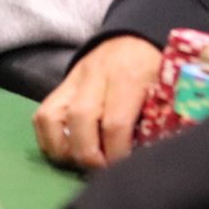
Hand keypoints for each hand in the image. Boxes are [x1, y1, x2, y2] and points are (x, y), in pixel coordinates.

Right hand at [33, 35, 161, 169]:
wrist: (132, 38)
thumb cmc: (153, 67)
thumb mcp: (166, 86)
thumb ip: (159, 116)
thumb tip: (149, 154)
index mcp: (127, 76)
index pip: (115, 123)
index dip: (117, 153)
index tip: (124, 167)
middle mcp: (95, 76)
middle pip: (80, 120)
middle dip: (89, 155)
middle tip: (102, 170)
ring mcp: (72, 80)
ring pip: (51, 117)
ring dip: (62, 149)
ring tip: (81, 161)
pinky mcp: (60, 86)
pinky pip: (42, 115)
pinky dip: (49, 140)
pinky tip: (67, 150)